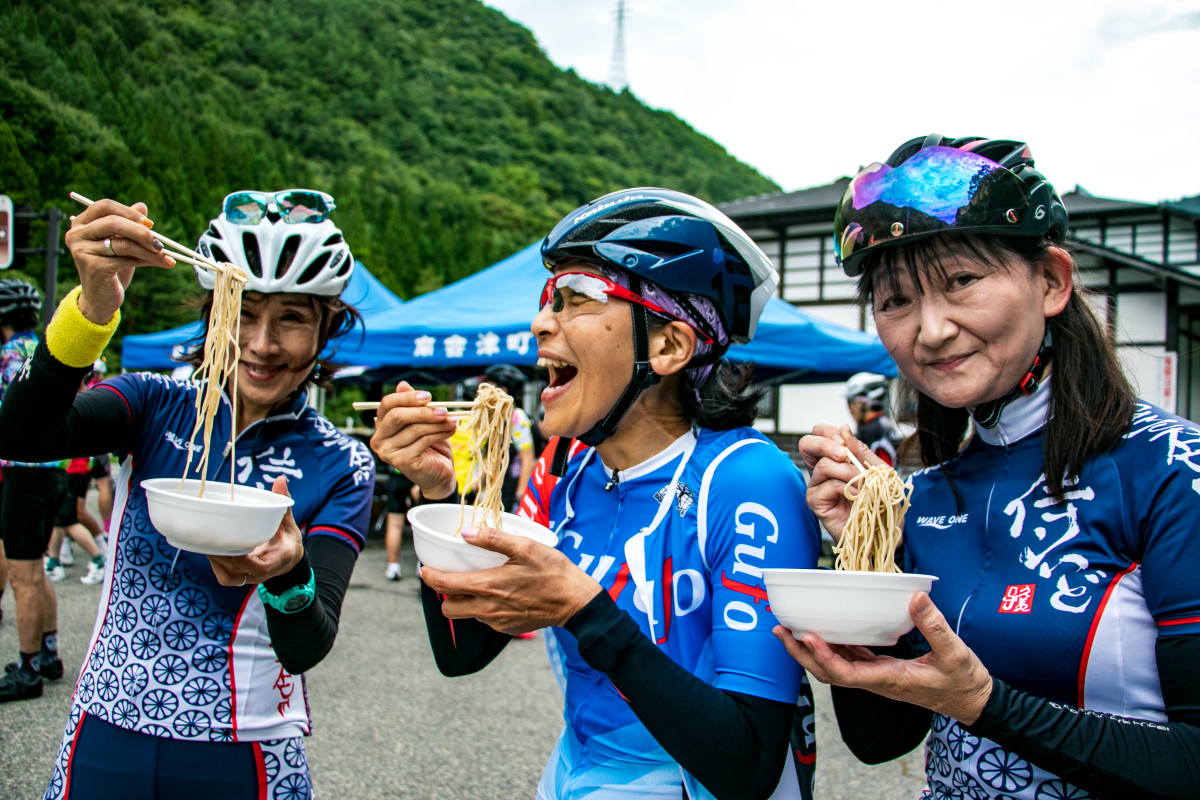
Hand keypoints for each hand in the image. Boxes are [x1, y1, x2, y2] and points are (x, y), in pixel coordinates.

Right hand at [64, 199, 173, 322]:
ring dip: (150, 250)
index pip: (104, 206)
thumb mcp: (120, 244)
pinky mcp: (94, 267)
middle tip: (160, 241)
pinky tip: (162, 263)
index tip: (150, 224)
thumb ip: (128, 224)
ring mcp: (83, 251)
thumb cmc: (111, 267)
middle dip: (141, 231)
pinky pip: (127, 259)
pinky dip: (148, 260)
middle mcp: (77, 235)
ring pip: (123, 243)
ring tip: (167, 256)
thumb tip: (142, 206)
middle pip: (113, 223)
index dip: (128, 212)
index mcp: (81, 224)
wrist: (100, 299)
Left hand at [208, 477, 303, 585]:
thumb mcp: (289, 522)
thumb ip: (283, 503)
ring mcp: (250, 577)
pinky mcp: (241, 577)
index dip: (243, 560)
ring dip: (216, 562)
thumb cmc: (287, 539)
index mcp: (277, 560)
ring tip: (207, 543)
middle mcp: (262, 573)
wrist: (288, 561)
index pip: (259, 567)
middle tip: (210, 538)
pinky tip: (210, 550)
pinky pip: (225, 578)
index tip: (232, 546)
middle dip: (222, 558)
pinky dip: (215, 566)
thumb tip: (280, 479)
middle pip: (238, 572)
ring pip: (228, 577)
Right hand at [370, 382, 457, 499]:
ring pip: (414, 429)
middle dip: (423, 411)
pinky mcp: (401, 462)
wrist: (439, 474)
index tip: (429, 396)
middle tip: (443, 410)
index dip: (408, 397)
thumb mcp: (422, 421)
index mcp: (381, 425)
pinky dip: (440, 433)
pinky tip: (451, 430)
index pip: (387, 404)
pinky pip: (423, 441)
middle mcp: (379, 439)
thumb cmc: (430, 446)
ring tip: (452, 421)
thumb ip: (412, 404)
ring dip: (437, 423)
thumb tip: (402, 384)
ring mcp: (388, 452)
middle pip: (397, 416)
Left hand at [419, 527, 600, 634]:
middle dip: (444, 594)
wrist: (576, 602)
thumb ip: (493, 539)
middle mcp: (487, 609)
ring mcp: (497, 622)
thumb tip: (466, 534)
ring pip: (467, 615)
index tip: (426, 568)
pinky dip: (485, 608)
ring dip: (466, 601)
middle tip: (452, 577)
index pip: (444, 586)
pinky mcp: (508, 629)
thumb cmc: (553, 571)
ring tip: (479, 583)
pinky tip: (501, 594)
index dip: (429, 577)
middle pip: (448, 609)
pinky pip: (486, 620)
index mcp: (488, 586)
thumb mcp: (525, 547)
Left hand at [772, 592, 993, 724]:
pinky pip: (850, 658)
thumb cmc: (963, 682)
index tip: (808, 636)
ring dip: (810, 650)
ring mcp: (877, 676)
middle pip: (829, 672)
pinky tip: (824, 630)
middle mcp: (876, 680)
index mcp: (889, 680)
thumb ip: (935, 625)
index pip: (846, 673)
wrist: (973, 701)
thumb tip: (915, 598)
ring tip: (789, 628)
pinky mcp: (882, 669)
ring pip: (835, 666)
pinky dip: (832, 646)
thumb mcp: (955, 653)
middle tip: (780, 630)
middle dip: (802, 653)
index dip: (824, 657)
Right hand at [798, 423, 881, 541]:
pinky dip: (846, 488)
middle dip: (825, 444)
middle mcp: (820, 469)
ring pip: (823, 465)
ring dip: (848, 472)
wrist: (883, 529)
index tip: (844, 440)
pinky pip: (827, 485)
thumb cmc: (879, 500)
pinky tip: (856, 496)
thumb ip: (861, 451)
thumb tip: (844, 429)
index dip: (828, 431)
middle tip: (844, 454)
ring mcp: (816, 485)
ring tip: (863, 484)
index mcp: (833, 457)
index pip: (819, 433)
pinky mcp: (815, 501)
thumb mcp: (877, 469)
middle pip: (806, 444)